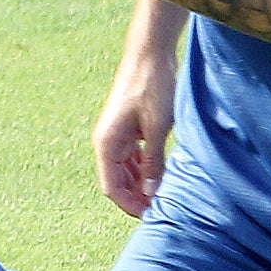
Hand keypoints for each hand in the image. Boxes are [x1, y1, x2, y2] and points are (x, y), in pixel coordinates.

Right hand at [92, 77, 170, 219]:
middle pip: (117, 182)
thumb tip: (150, 194)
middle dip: (136, 198)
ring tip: (163, 193)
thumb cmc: (152, 86)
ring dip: (141, 185)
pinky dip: (145, 168)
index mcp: (106, 143)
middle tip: (161, 209)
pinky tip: (162, 173)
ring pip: (125, 171)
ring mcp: (118, 135)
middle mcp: (107, 142)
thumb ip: (152, 164)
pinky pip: (133, 157)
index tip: (151, 216)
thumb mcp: (157, 129)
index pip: (112, 188)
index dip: (130, 206)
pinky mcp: (129, 128)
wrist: (150, 53)